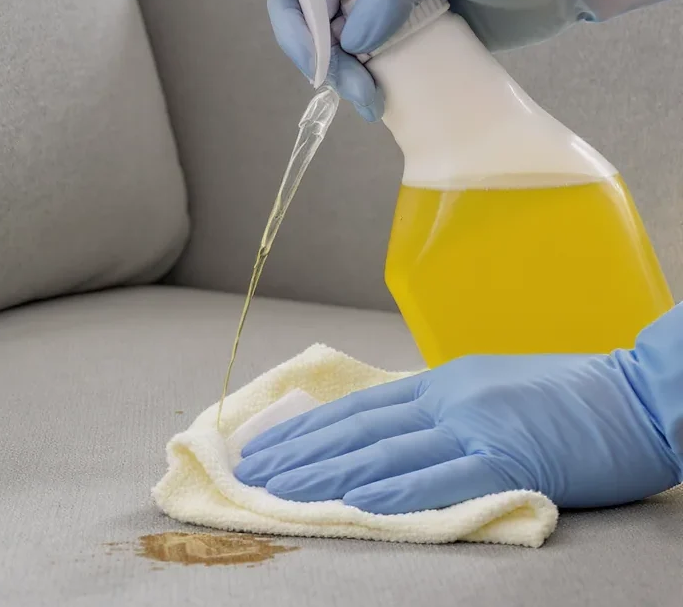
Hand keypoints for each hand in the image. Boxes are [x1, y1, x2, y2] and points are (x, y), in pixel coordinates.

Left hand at [235, 305, 682, 513]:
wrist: (642, 393)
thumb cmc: (570, 399)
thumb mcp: (490, 392)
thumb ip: (440, 412)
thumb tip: (392, 436)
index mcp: (441, 383)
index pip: (357, 409)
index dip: (305, 430)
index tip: (262, 447)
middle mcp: (447, 399)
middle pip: (356, 428)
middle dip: (296, 453)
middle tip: (246, 472)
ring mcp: (476, 426)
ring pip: (383, 452)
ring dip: (324, 474)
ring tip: (275, 490)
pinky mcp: (510, 456)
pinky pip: (441, 477)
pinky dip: (393, 492)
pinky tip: (353, 504)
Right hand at [269, 0, 681, 120]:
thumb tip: (352, 39)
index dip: (294, 7)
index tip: (314, 50)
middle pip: (305, 9)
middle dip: (315, 53)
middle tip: (348, 86)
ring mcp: (382, 1)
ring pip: (331, 41)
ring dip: (339, 76)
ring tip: (370, 100)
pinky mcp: (403, 33)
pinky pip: (363, 60)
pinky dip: (361, 83)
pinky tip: (378, 102)